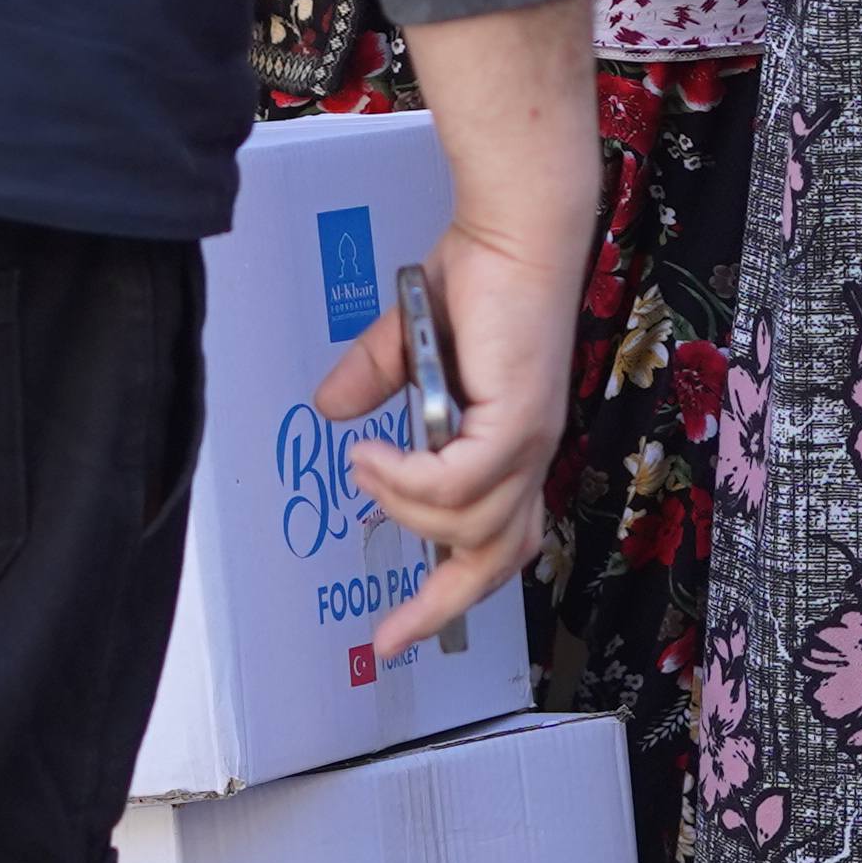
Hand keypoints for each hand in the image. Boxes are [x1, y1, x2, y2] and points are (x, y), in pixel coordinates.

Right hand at [322, 0, 598, 653]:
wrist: (513, 228)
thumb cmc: (477, 274)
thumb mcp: (410, 342)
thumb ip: (376, 378)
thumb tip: (332, 409)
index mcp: (513, 446)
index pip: (497, 543)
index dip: (451, 595)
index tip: (398, 635)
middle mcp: (529, 454)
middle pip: (495, 560)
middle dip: (440, 604)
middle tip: (391, 633)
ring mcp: (529, 440)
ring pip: (467, 526)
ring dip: (405, 507)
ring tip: (366, 467)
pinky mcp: (518, 418)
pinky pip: (457, 482)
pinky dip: (410, 478)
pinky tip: (374, 455)